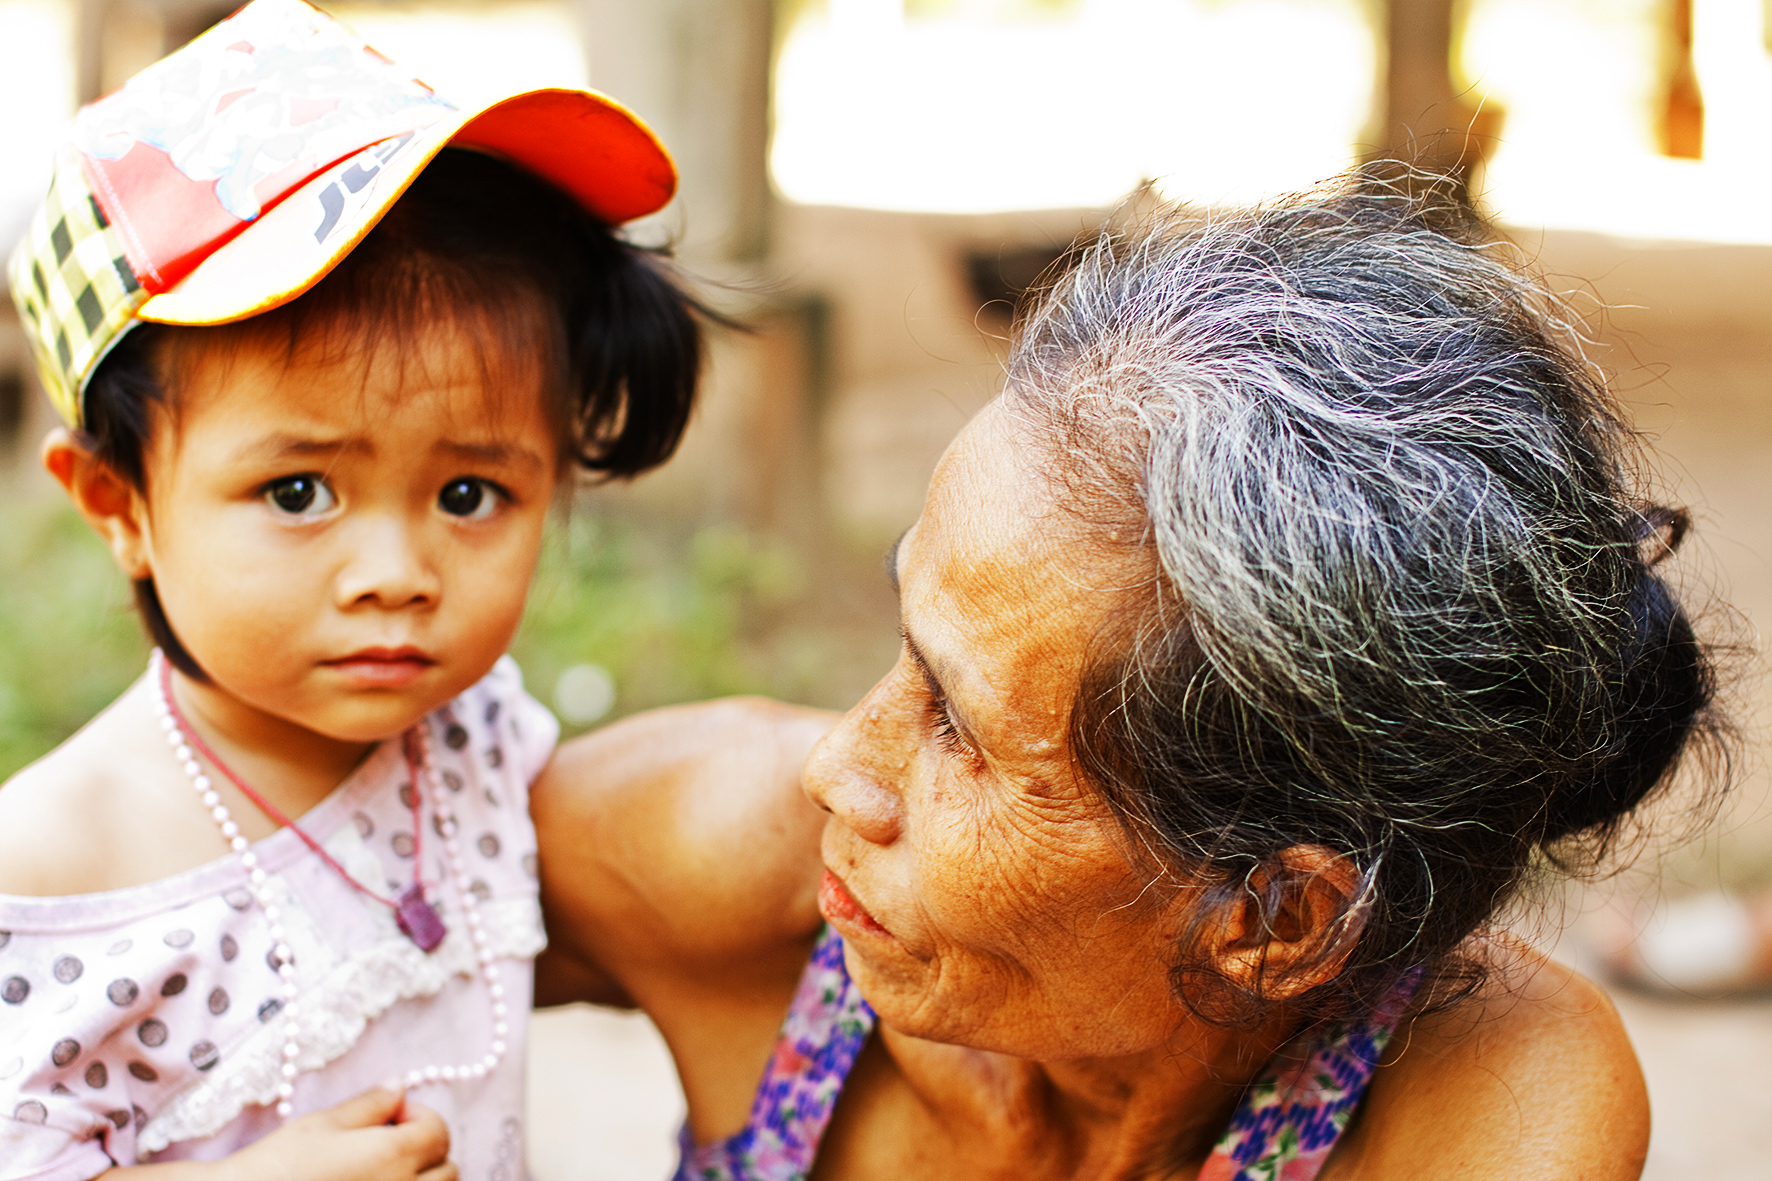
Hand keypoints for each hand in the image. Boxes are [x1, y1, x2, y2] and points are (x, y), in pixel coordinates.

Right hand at [112, 1087, 454, 1180]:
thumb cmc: (277, 1167)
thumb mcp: (322, 1125)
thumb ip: (369, 1104)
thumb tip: (399, 1085)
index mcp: (393, 1156)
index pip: (438, 1131)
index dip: (419, 1118)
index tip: (391, 1118)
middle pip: (447, 1170)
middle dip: (427, 1152)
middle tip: (388, 1146)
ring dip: (422, 1180)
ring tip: (381, 1171)